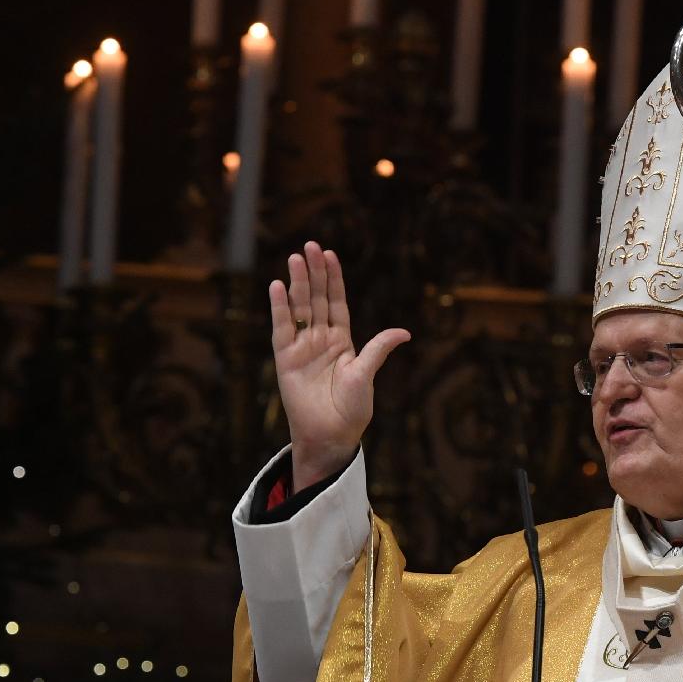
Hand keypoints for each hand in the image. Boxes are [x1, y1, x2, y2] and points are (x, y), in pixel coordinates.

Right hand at [267, 242, 409, 488]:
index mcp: (342, 341)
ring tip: (294, 258)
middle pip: (316, 299)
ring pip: (299, 308)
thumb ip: (378, 350)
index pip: (336, 302)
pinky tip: (277, 287)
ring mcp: (302, 347)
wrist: (330, 436)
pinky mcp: (285, 359)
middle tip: (310, 246)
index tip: (330, 254)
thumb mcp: (366, 376)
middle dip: (313, 273)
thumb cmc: (351, 410)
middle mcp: (321, 339)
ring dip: (296, 284)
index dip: (333, 279)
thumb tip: (405, 332)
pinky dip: (279, 308)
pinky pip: (282, 328)